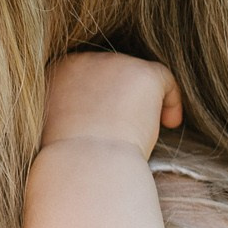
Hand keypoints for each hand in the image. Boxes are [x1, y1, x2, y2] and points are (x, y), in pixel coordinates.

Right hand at [42, 52, 182, 156]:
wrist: (85, 166)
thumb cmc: (70, 161)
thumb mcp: (59, 129)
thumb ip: (73, 113)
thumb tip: (98, 117)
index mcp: (56, 72)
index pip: (85, 76)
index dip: (99, 98)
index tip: (105, 126)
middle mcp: (82, 60)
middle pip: (111, 73)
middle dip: (119, 100)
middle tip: (125, 134)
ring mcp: (113, 63)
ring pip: (136, 77)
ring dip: (142, 102)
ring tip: (145, 134)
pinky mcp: (141, 72)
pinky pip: (164, 80)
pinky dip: (171, 100)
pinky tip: (170, 123)